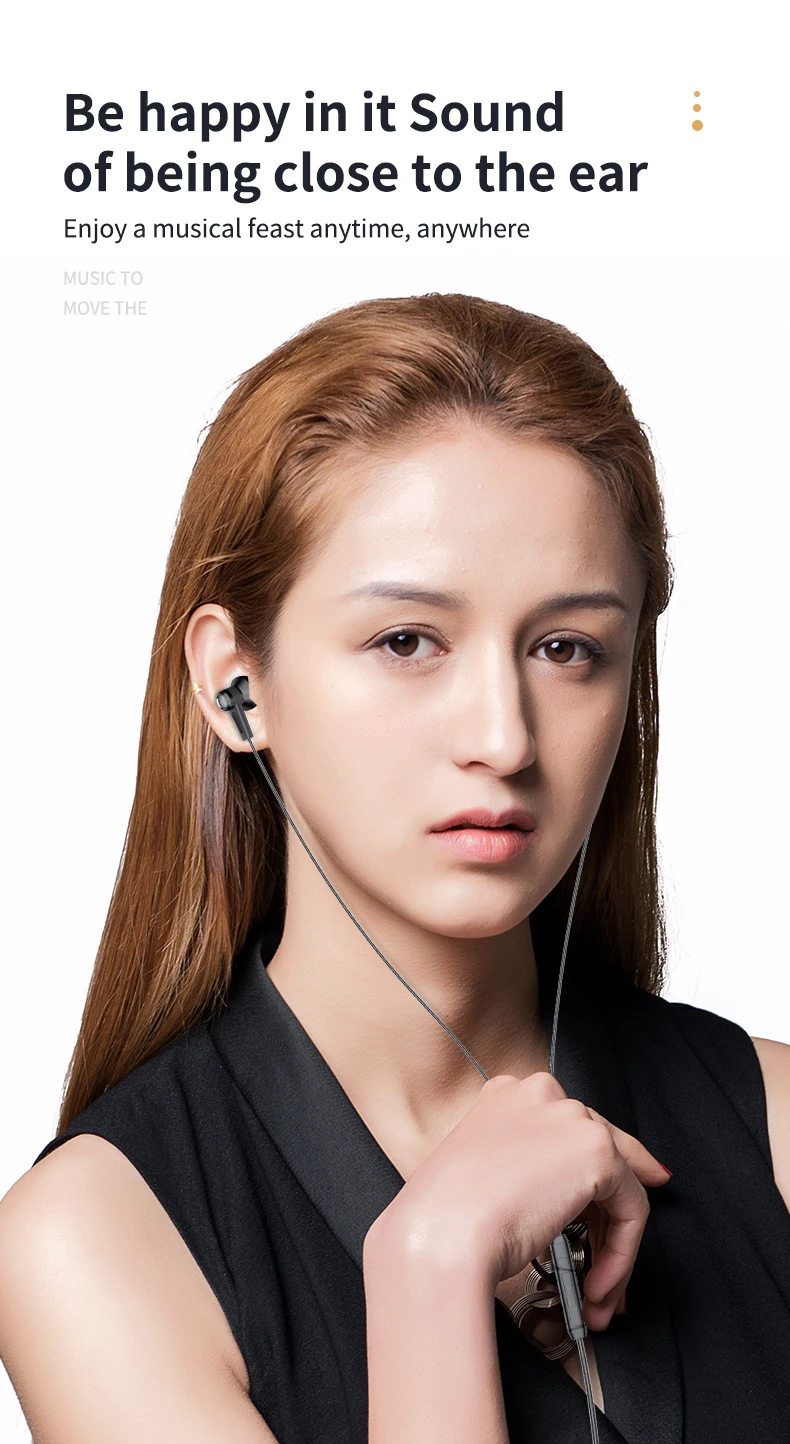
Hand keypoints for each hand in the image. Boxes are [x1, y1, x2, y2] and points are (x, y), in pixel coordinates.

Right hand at [378, 1071, 670, 1330]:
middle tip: (601, 1270)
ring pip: (619, 1186)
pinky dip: (621, 1256)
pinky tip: (596, 1288)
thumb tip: (562, 1199)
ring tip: (595, 1294)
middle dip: (606, 1221)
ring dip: (612, 1250)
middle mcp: (542, 1094)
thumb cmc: (443, 1218)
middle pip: (599, 1153)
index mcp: (506, 1095)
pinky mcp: (598, 1152)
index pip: (565, 1130)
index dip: (590, 1175)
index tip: (607, 1205)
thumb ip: (523, 1171)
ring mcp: (571, 1118)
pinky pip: (631, 1210)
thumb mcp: (482, 1178)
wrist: (443, 1234)